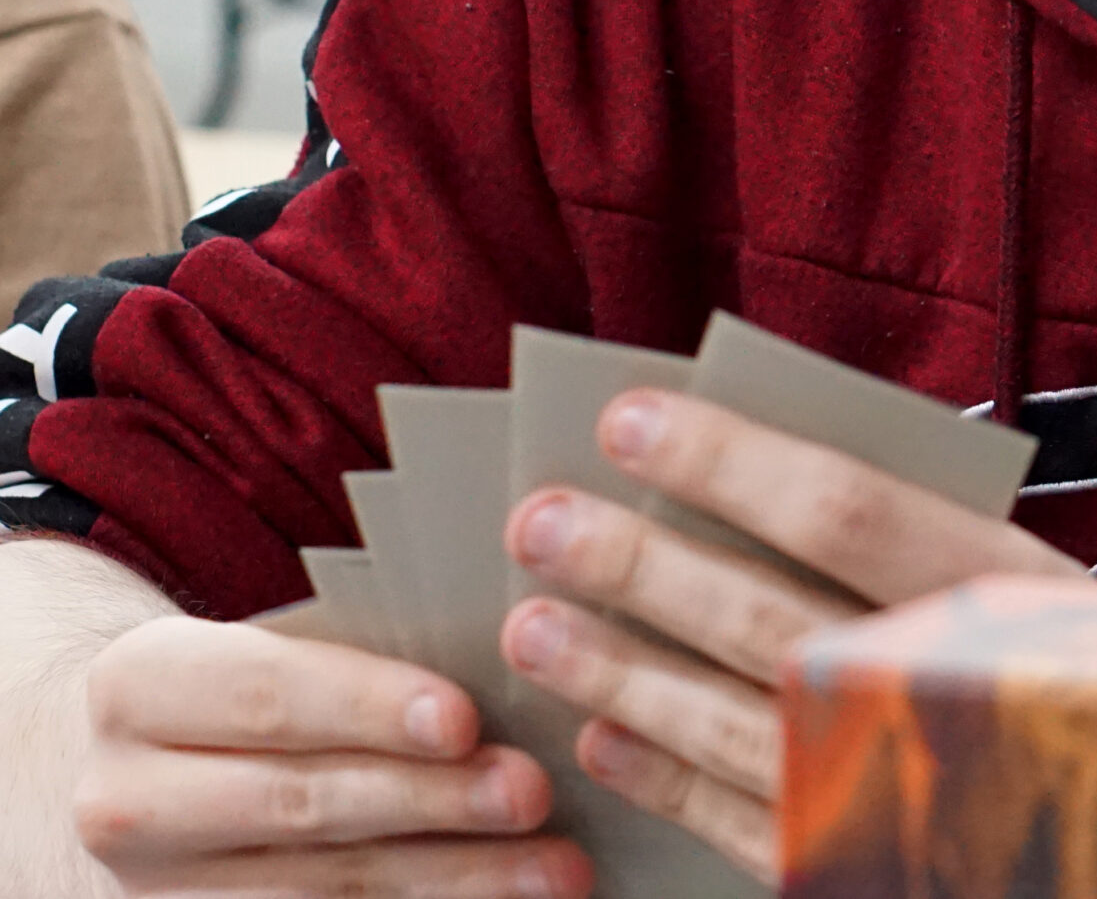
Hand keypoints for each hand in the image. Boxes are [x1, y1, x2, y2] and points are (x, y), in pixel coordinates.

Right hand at [78, 614, 587, 895]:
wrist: (144, 768)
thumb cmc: (249, 680)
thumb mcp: (267, 640)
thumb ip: (360, 640)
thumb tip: (514, 645)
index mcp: (141, 685)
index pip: (265, 693)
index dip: (367, 707)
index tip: (463, 719)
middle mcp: (128, 797)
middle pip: (300, 803)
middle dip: (430, 800)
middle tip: (531, 791)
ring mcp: (153, 889)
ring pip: (320, 890)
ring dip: (451, 879)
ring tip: (551, 867)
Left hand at [501, 390, 1081, 881]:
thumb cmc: (1064, 659)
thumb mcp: (1021, 573)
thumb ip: (906, 528)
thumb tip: (744, 473)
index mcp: (1005, 585)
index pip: (842, 507)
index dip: (725, 461)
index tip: (626, 420)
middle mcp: (953, 686)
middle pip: (767, 615)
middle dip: (638, 564)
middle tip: (537, 520)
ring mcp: (912, 791)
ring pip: (737, 726)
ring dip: (622, 671)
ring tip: (533, 625)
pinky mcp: (861, 866)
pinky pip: (744, 825)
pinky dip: (666, 778)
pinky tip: (600, 736)